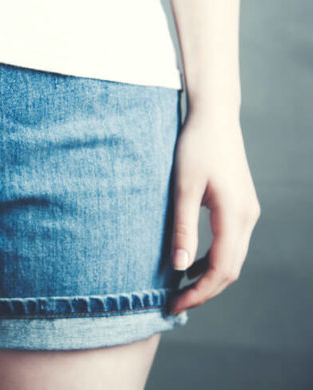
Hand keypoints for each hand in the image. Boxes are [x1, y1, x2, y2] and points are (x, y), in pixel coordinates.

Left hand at [168, 107, 260, 314]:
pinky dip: (213, 259)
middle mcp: (248, 218)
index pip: (222, 269)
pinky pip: (231, 244)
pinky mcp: (241, 206)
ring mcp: (248, 212)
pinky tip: (191, 262)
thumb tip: (180, 267)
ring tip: (180, 288)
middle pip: (231, 270)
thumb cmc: (195, 147)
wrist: (214, 118)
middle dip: (204, 291)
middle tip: (174, 303)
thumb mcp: (183, 188)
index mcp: (235, 216)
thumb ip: (183, 228)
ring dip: (210, 277)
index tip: (174, 304)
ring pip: (233, 258)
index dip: (199, 292)